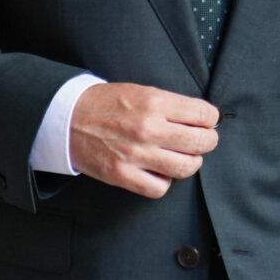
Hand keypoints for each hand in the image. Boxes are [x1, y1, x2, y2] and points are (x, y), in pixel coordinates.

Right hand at [69, 83, 219, 197]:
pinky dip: (164, 182)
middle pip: (201, 142)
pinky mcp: (122, 175)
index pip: (203, 114)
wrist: (68, 118)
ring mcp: (135, 154)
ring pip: (185, 167)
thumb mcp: (142, 91)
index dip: (211, 118)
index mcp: (154, 102)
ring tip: (184, 157)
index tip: (209, 121)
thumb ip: (172, 105)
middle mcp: (147, 128)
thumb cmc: (107, 103)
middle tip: (203, 140)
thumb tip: (204, 118)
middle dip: (208, 141)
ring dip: (191, 163)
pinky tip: (160, 171)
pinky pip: (159, 188)